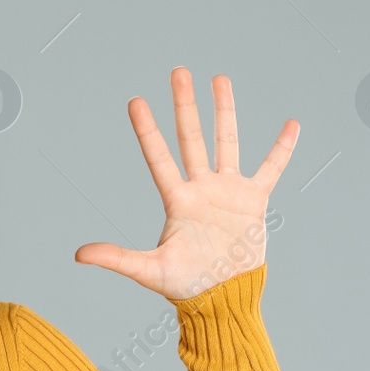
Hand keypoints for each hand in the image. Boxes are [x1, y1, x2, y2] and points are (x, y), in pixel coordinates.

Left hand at [74, 67, 297, 300]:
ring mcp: (228, 192)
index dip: (147, 130)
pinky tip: (290, 125)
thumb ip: (117, 258)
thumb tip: (78, 255)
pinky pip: (270, 169)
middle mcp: (200, 188)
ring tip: (219, 78)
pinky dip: (281, 149)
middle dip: (184, 105)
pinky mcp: (254, 201)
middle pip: (190, 138)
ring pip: (225, 142)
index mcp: (176, 200)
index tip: (135, 101)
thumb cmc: (185, 286)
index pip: (158, 157)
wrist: (223, 298)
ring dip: (224, 111)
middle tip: (178, 72)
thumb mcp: (150, 270)